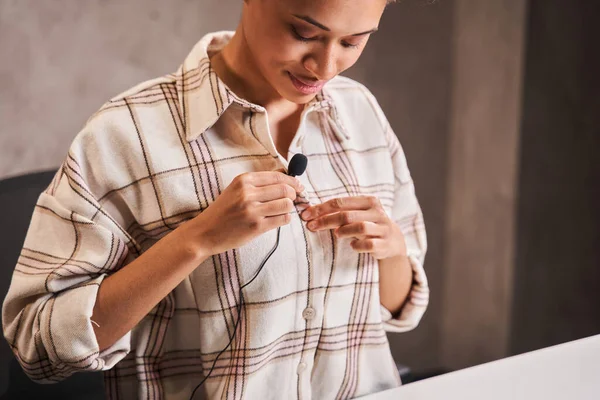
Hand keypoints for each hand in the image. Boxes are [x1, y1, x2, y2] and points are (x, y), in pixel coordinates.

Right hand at [183, 171, 303, 255]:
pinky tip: (278, 219)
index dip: (292, 181)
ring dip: (289, 208)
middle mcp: (248, 193)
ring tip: (283, 210)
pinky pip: (282, 219)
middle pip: (285, 189)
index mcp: (244, 180)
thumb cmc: (223, 211)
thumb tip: (286, 176)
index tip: (298, 186)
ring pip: (286, 204)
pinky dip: (285, 219)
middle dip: (294, 195)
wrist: (205, 232)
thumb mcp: (236, 189)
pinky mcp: (256, 226)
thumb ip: (258, 183)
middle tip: (293, 199)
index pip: (278, 176)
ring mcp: (252, 210)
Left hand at [300, 196, 405, 259]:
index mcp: (368, 201)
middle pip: (347, 214)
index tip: (306, 215)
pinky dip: (358, 245)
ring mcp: (382, 228)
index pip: (340, 202)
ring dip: (344, 231)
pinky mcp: (384, 244)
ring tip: (336, 234)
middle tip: (312, 226)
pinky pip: (369, 244)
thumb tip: (310, 212)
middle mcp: (377, 212)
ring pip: (360, 227)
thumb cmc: (368, 224)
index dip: (321, 208)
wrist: (393, 240)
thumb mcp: (358, 214)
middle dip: (326, 220)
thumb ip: (340, 211)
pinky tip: (353, 246)